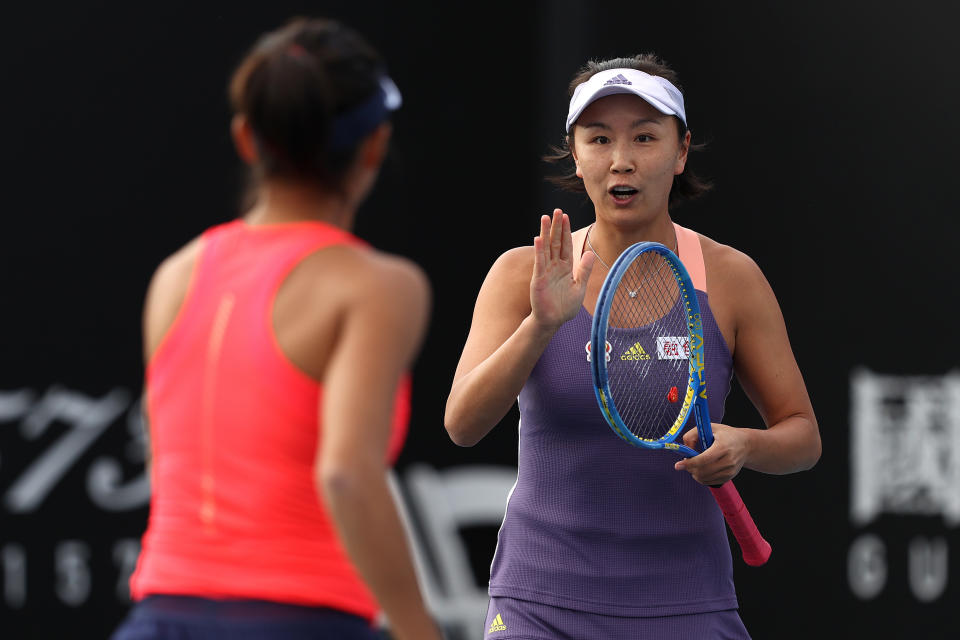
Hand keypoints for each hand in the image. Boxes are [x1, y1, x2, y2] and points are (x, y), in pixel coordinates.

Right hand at [530, 209, 594, 330]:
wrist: (552, 321)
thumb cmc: (564, 307)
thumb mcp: (579, 287)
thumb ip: (584, 270)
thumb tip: (591, 253)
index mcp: (565, 267)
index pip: (566, 245)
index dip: (566, 231)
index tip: (565, 216)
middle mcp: (554, 266)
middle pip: (556, 242)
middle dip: (557, 226)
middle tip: (557, 210)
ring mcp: (545, 271)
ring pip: (546, 248)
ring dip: (546, 233)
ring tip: (545, 218)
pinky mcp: (538, 279)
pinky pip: (539, 262)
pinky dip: (539, 250)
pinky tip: (539, 238)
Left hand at [674, 423, 748, 485]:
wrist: (746, 445)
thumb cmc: (725, 435)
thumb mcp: (710, 428)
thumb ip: (693, 435)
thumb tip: (685, 450)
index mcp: (723, 446)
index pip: (704, 459)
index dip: (689, 463)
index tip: (678, 465)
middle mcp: (728, 460)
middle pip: (703, 471)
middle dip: (690, 468)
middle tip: (686, 462)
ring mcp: (729, 470)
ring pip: (705, 478)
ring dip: (694, 473)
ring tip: (694, 464)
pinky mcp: (729, 477)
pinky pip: (710, 482)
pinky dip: (701, 478)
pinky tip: (701, 469)